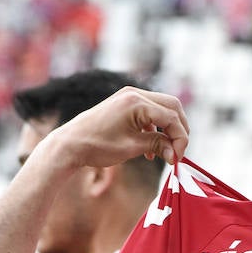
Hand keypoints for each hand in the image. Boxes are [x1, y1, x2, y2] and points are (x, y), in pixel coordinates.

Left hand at [47, 86, 190, 168]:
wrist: (70, 144)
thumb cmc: (97, 145)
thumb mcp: (132, 147)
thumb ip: (158, 146)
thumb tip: (176, 154)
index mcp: (136, 102)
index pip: (172, 117)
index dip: (180, 139)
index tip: (178, 158)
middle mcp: (134, 94)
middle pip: (172, 107)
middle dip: (179, 130)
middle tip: (178, 151)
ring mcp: (129, 97)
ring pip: (164, 109)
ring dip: (169, 130)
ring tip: (166, 152)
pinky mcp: (126, 104)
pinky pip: (151, 113)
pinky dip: (157, 129)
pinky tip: (151, 149)